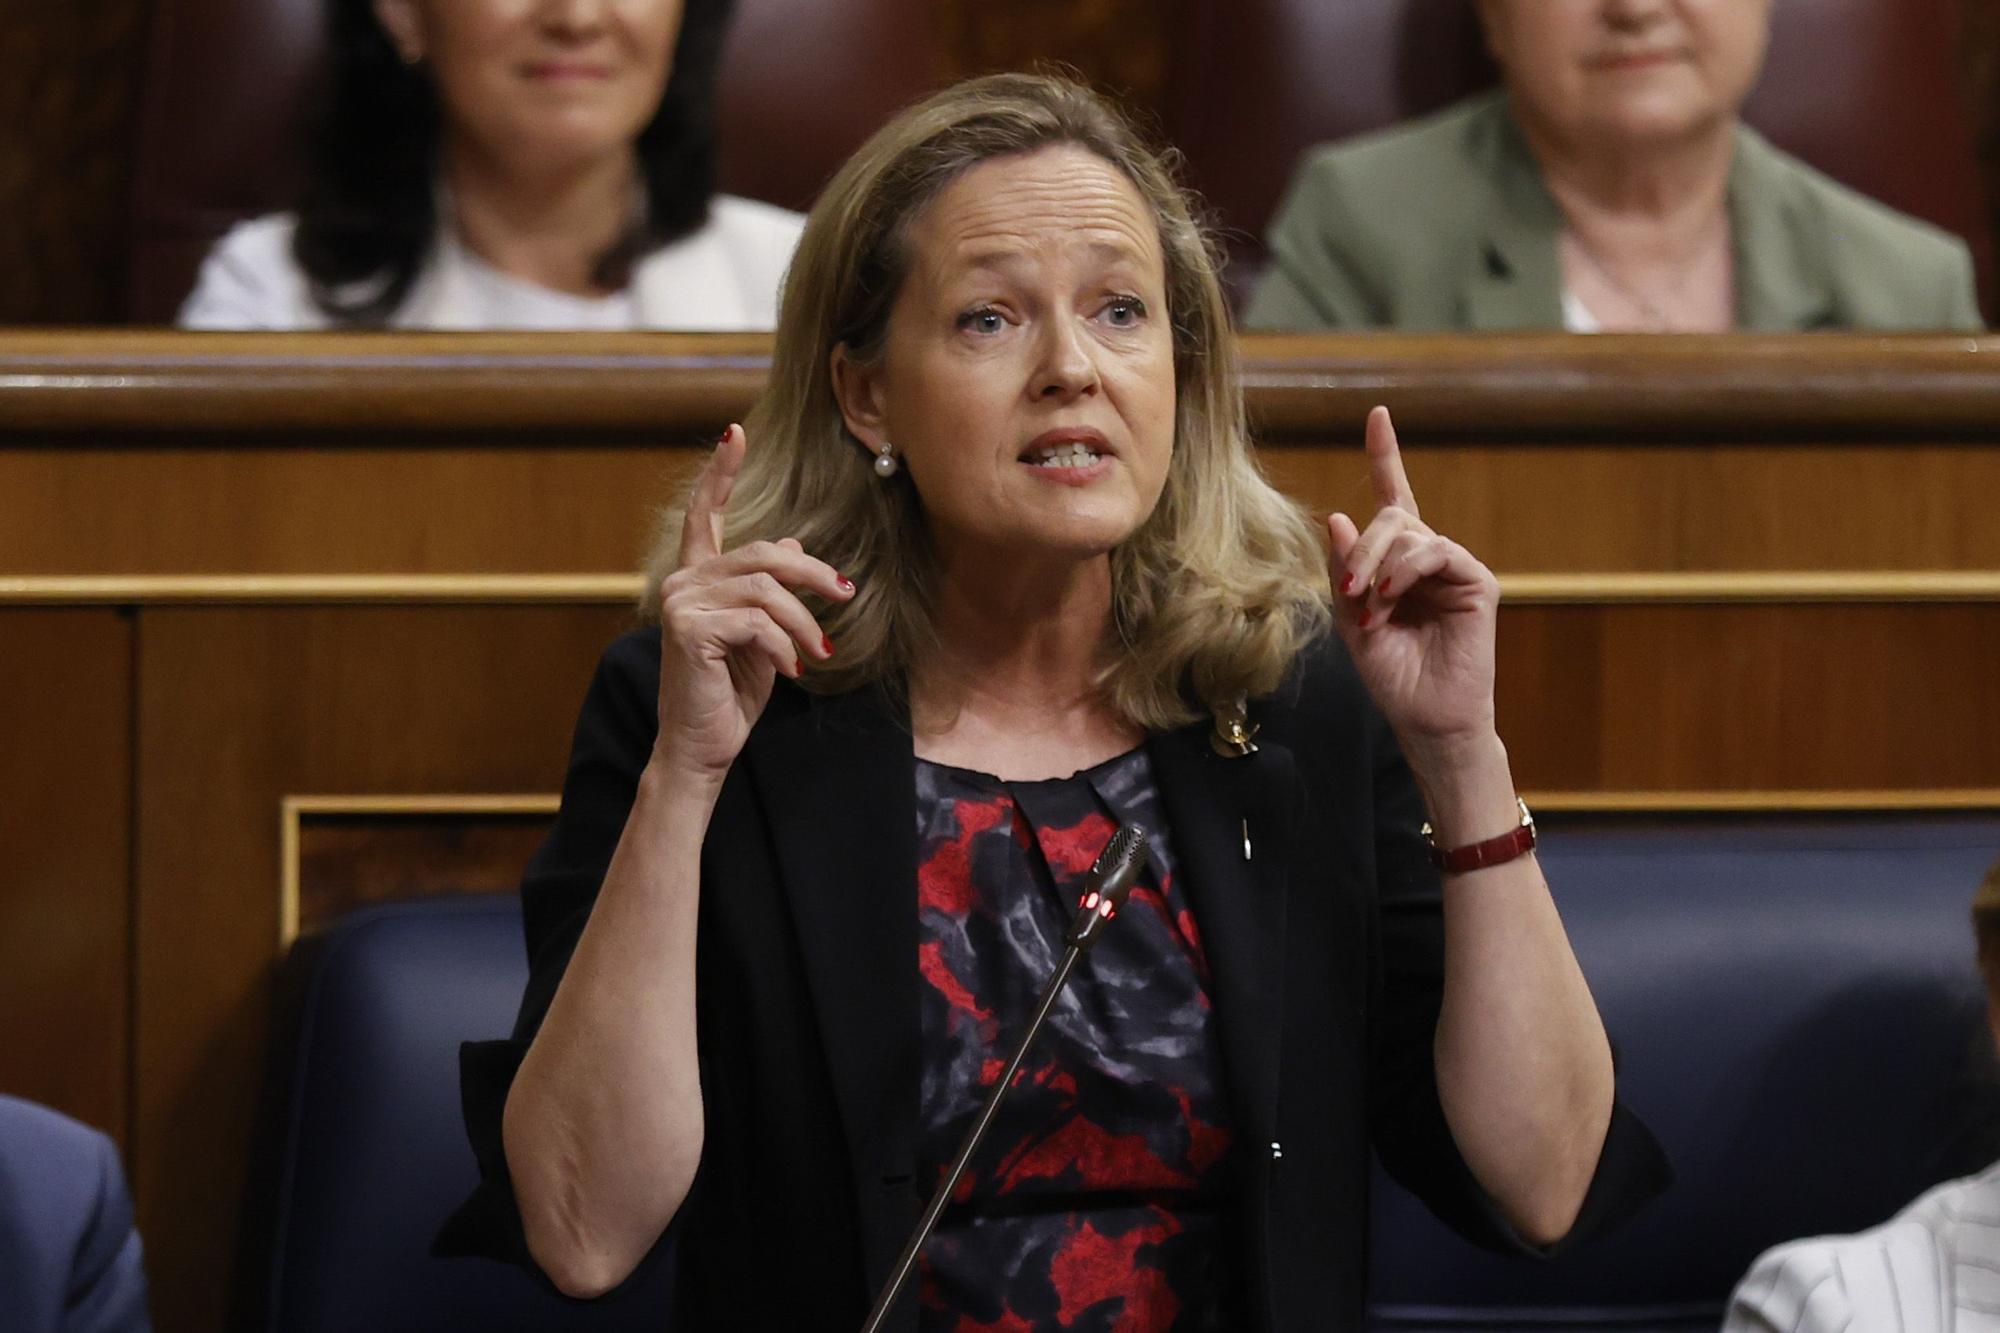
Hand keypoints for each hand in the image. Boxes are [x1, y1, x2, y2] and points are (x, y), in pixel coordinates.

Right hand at [652, 424, 854, 781]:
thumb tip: (791, 542)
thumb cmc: (731, 693)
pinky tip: (792, 670)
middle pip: (762, 554)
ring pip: (766, 590)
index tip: (735, 432)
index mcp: (697, 578)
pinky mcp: (689, 630)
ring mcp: (680, 604)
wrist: (704, 746)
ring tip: (819, 651)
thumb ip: (768, 590)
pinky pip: (758, 622)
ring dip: (804, 622)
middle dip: (811, 574)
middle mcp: (682, 582)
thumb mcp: (762, 635)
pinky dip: (785, 646)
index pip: (703, 515)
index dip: (719, 473)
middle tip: (844, 593)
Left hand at [1328, 407, 1500, 749]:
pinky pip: (1438, 552)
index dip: (1386, 456)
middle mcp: (1427, 559)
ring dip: (1379, 565)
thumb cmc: (1391, 676)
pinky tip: (1393, 596)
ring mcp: (1454, 568)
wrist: (1427, 718)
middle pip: (1391, 517)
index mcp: (1396, 564)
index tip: (1378, 414)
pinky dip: (1408, 570)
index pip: (1394, 499)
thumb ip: (1344, 571)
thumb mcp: (1350, 620)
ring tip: (1372, 606)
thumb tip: (1339, 515)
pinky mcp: (1476, 582)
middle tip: (1350, 592)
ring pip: (1410, 533)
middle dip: (1362, 548)